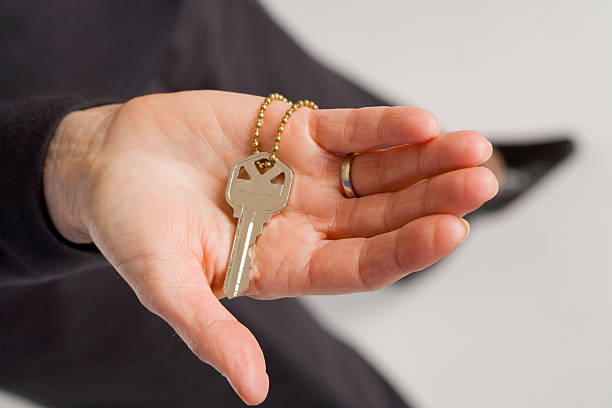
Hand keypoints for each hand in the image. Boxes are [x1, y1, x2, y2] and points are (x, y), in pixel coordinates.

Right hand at [44, 91, 496, 403]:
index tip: (451, 232)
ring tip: (472, 149)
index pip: (361, 265)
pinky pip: (349, 130)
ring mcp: (304, 175)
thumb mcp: (163, 282)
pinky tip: (421, 122)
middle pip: (384, 215)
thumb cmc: (129, 225)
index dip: (406, 250)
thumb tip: (252, 391)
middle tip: (481, 183)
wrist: (107, 164)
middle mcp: (305, 221)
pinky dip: (384, 126)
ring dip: (426, 160)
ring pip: (380, 170)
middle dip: (434, 200)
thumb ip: (209, 330)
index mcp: (284, 264)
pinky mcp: (292, 132)